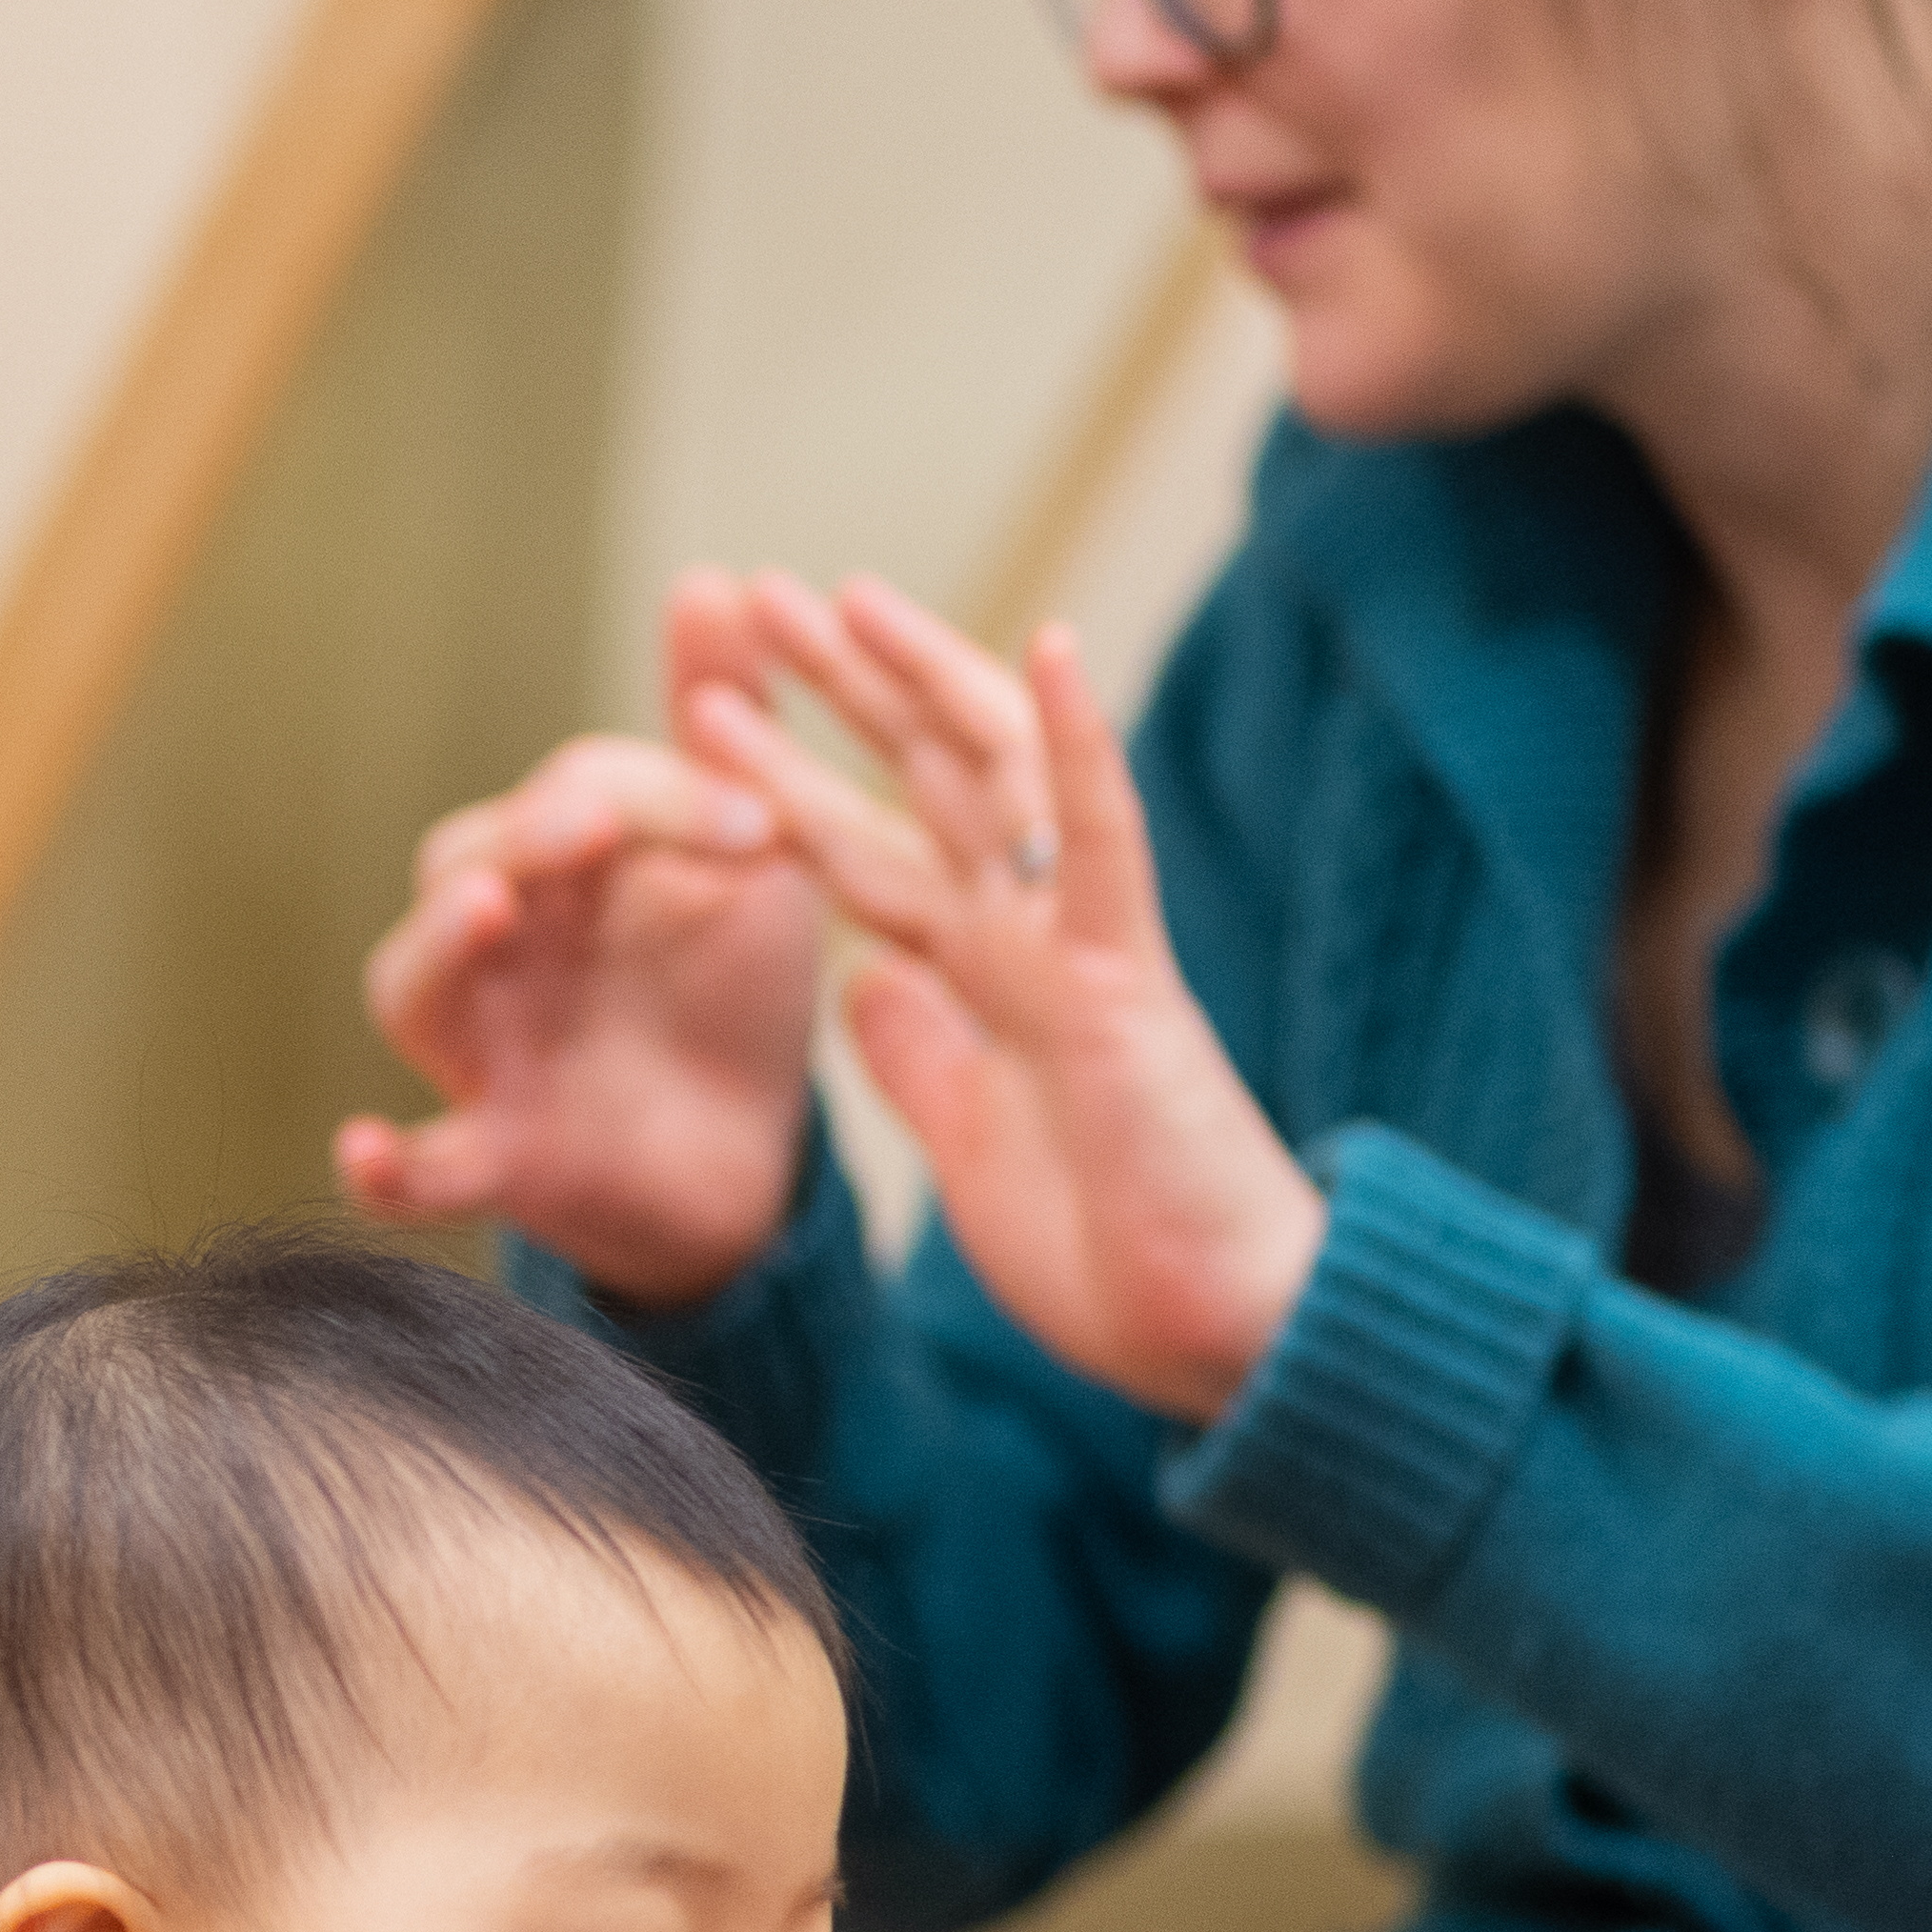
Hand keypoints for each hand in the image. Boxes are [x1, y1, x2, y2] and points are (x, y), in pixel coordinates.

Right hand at [333, 599, 831, 1302]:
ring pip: (416, 984)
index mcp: (560, 863)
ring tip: (487, 912)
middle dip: (531, 838)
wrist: (752, 1152)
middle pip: (469, 864)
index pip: (579, 794)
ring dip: (442, 944)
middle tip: (598, 822)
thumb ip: (719, 726)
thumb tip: (709, 579)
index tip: (761, 821)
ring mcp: (487, 1048)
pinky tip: (369, 1149)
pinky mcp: (500, 1156)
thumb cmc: (725, 989)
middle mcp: (500, 945)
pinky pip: (423, 1164)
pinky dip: (387, 1166)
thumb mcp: (746, 852)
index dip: (662, 796)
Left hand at [680, 575, 1324, 1425]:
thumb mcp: (970, 1149)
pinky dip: (1077, 747)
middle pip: (919, 781)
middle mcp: (1028, 941)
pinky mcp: (1127, 982)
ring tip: (849, 595)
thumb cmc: (1116, 1252)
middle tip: (750, 600)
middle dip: (837, 692)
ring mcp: (1080, 947)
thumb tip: (863, 985)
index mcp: (986, 982)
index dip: (789, 780)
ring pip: (995, 779)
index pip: (872, 850)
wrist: (1221, 1335)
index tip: (709, 706)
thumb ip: (921, 1058)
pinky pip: (1100, 844)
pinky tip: (1051, 648)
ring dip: (924, 681)